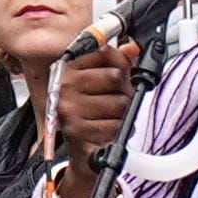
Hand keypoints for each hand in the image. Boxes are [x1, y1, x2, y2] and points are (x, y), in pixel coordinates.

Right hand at [45, 33, 144, 179]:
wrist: (81, 149)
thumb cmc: (92, 113)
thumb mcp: (101, 84)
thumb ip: (118, 62)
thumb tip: (133, 47)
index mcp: (69, 69)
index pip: (105, 53)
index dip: (122, 63)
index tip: (122, 72)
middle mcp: (65, 86)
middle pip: (116, 77)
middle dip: (125, 90)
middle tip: (117, 100)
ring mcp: (69, 107)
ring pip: (120, 102)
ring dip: (122, 113)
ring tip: (110, 117)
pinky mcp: (77, 129)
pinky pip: (116, 124)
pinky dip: (117, 130)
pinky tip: (106, 130)